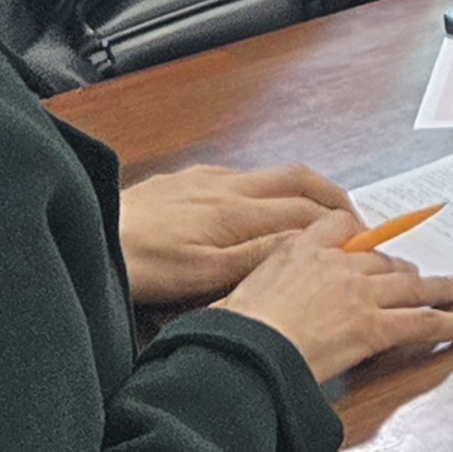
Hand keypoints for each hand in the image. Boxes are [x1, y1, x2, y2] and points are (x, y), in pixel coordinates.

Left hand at [121, 163, 358, 306]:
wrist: (91, 236)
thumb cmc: (140, 264)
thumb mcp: (203, 275)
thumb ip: (258, 256)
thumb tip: (307, 243)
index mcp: (237, 212)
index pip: (307, 210)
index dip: (341, 223)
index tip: (361, 239)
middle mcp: (227, 186)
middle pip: (298, 179)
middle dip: (333, 195)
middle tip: (354, 217)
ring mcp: (205, 179)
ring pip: (270, 175)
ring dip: (302, 190)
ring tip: (316, 212)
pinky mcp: (184, 180)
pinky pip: (239, 176)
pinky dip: (265, 188)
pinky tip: (257, 205)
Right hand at [215, 222, 452, 382]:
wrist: (243, 351)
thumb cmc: (230, 331)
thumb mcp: (232, 297)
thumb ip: (252, 293)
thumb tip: (234, 311)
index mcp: (299, 251)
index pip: (338, 228)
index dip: (358, 236)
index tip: (367, 240)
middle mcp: (337, 265)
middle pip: (381, 260)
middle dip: (399, 270)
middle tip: (414, 276)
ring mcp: (362, 293)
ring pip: (412, 286)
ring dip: (439, 288)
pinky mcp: (378, 325)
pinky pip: (428, 322)